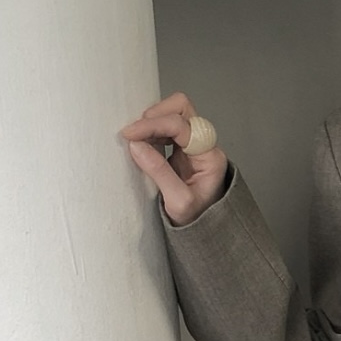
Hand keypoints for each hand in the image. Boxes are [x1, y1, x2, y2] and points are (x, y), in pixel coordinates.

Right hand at [120, 92, 227, 226]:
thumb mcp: (178, 202)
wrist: (205, 233)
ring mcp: (194, 144)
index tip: (130, 134)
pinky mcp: (182, 148)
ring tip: (138, 142)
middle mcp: (205, 145)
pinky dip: (152, 131)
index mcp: (210, 157)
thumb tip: (136, 145)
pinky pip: (167, 127)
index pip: (181, 125)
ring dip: (152, 123)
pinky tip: (144, 146)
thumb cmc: (196, 220)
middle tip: (135, 134)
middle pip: (181, 108)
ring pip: (174, 113)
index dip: (153, 125)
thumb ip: (159, 172)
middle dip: (155, 116)